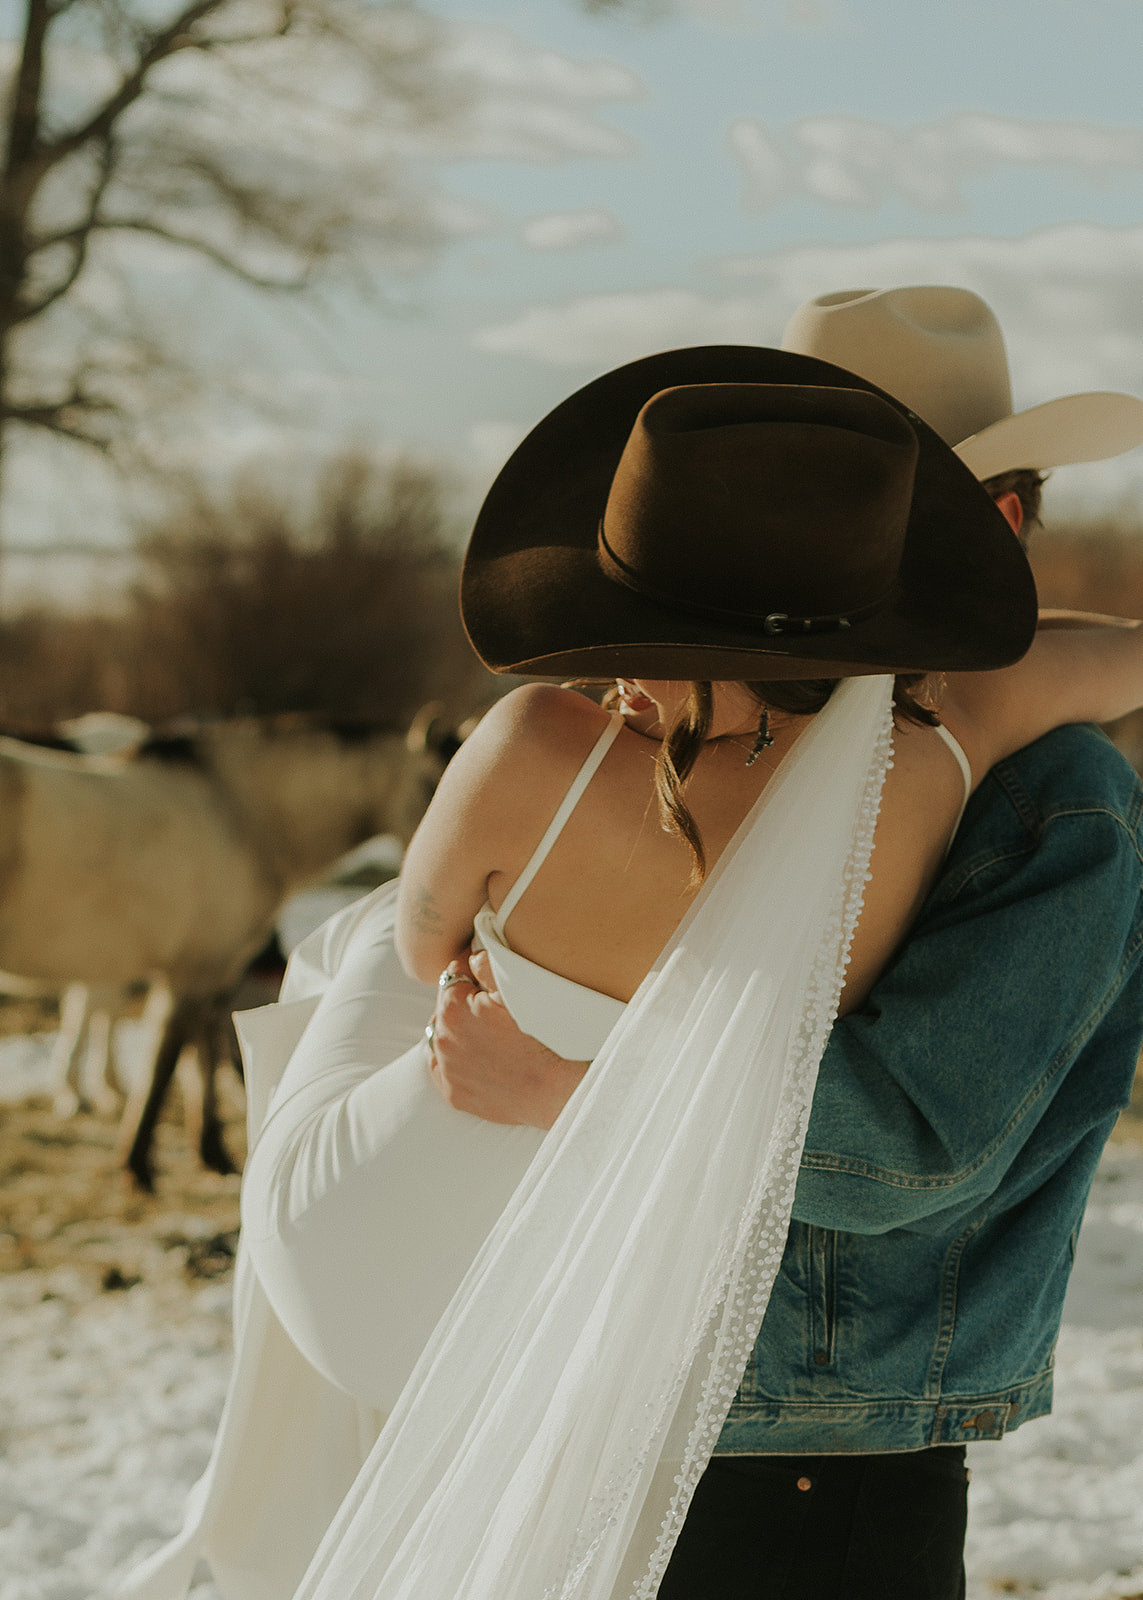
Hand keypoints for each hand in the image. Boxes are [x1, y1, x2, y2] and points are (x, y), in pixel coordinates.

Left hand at [428, 949, 587, 1129]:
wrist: (551, 1088)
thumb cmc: (538, 1037)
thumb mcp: (516, 992)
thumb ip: (488, 966)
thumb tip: (472, 956)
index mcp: (453, 1006)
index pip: (453, 975)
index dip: (469, 970)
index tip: (481, 973)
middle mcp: (442, 1037)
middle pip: (445, 1006)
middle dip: (461, 1000)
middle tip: (487, 1002)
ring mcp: (446, 1067)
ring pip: (442, 1036)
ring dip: (456, 1028)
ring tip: (482, 1029)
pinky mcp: (452, 1092)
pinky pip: (442, 1068)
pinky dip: (452, 1059)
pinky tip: (473, 1055)